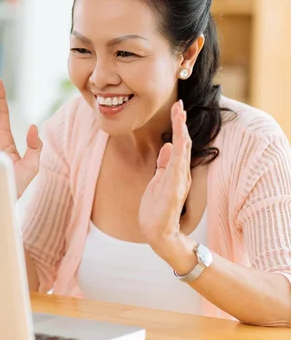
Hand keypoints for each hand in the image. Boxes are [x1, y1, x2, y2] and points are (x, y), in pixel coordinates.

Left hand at [138, 100, 191, 261]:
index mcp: (175, 171)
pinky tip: (177, 138)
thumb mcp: (157, 181)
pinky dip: (178, 150)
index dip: (177, 126)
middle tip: (179, 105)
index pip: (178, 144)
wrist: (159, 234)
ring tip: (180, 114)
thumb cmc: (157, 211)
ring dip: (180, 131)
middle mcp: (180, 173)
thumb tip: (166, 145)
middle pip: (182, 143)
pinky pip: (177, 165)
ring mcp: (178, 180)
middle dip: (180, 123)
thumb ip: (163, 164)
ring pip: (182, 150)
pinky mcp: (174, 188)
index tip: (176, 109)